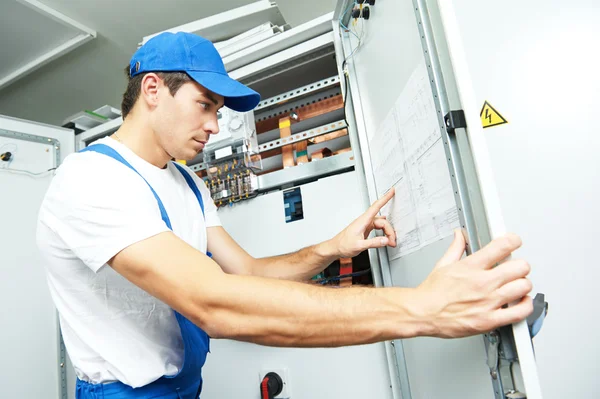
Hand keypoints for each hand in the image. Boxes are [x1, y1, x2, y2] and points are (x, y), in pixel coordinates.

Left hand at [329, 188, 396, 257]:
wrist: (336, 247)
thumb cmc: (343, 244)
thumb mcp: (359, 245)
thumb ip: (374, 243)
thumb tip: (385, 240)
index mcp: (363, 221)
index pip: (376, 206)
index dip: (385, 198)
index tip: (392, 191)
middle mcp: (365, 221)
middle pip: (383, 221)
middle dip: (389, 231)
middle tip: (392, 242)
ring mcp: (365, 225)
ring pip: (381, 225)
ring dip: (387, 233)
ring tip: (389, 242)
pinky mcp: (366, 229)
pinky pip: (378, 228)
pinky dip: (383, 232)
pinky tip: (386, 234)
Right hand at [415, 230, 533, 337]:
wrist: (422, 313)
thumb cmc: (431, 293)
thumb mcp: (442, 264)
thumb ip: (456, 248)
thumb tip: (459, 235)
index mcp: (471, 266)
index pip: (503, 246)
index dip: (514, 241)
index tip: (515, 242)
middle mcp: (482, 283)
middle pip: (520, 266)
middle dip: (520, 265)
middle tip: (516, 268)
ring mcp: (488, 302)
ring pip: (523, 287)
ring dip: (523, 284)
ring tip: (517, 285)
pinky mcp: (490, 320)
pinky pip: (520, 312)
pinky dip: (526, 306)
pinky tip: (521, 302)